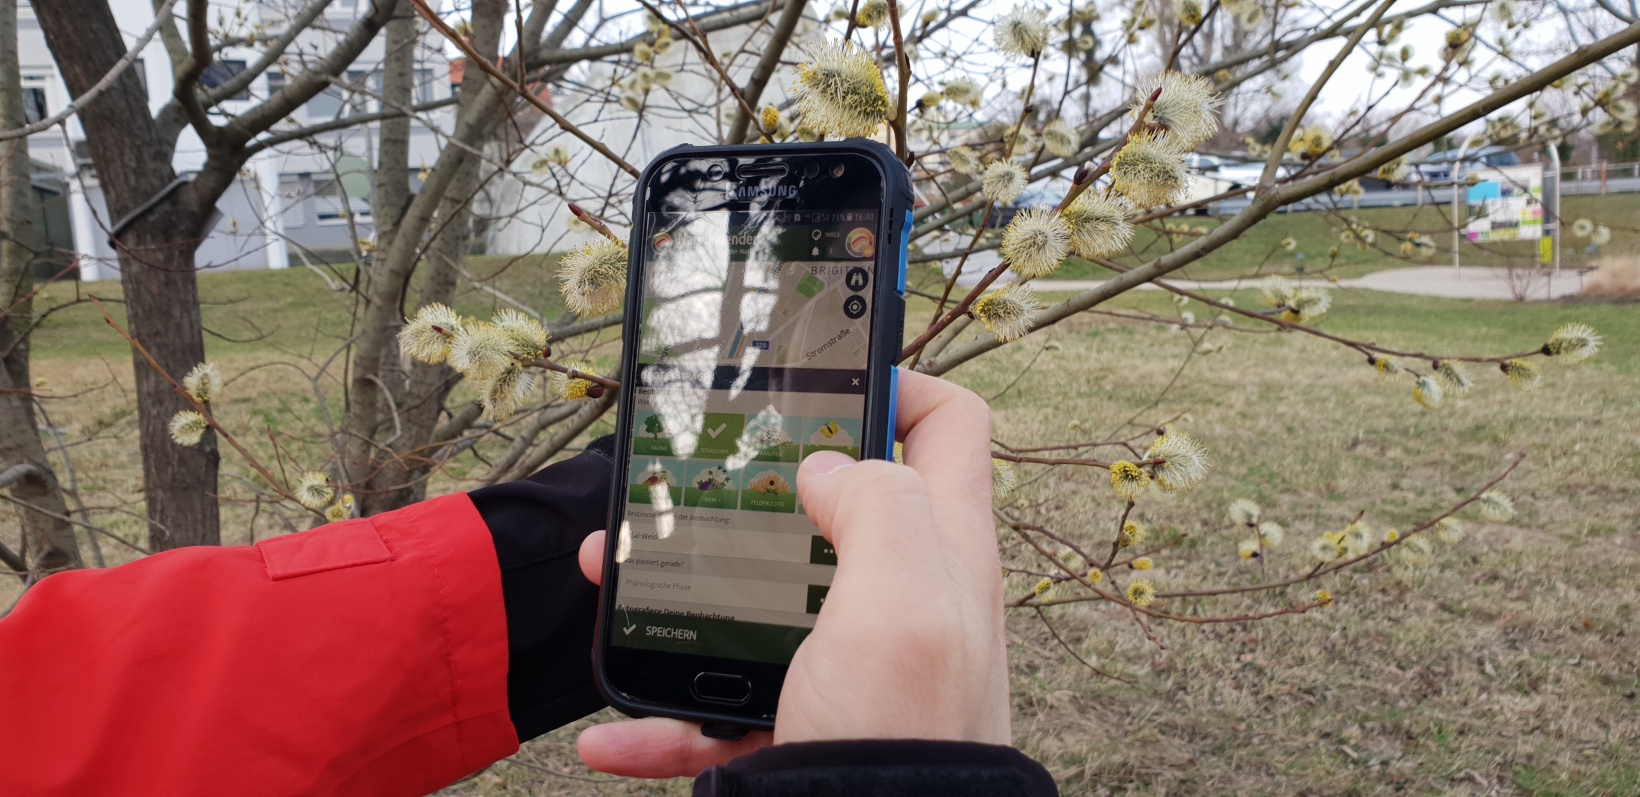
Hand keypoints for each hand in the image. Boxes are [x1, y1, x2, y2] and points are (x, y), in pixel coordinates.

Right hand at [575, 370, 1007, 776]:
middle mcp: (899, 598)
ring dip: (676, 587)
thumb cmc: (905, 733)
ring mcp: (847, 664)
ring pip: (753, 598)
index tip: (819, 376)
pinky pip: (716, 709)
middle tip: (691, 468)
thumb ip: (877, 505)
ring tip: (610, 570)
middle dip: (753, 480)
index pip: (947, 426)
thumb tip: (825, 466)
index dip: (896, 381)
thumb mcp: (903, 599)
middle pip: (829, 505)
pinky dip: (663, 718)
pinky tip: (615, 734)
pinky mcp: (800, 725)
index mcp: (940, 549)